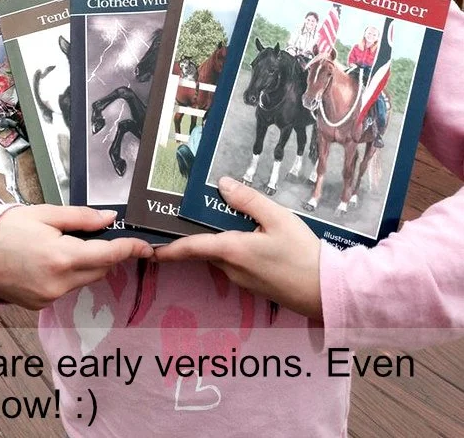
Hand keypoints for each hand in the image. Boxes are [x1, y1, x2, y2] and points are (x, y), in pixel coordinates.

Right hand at [0, 205, 153, 309]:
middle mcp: (58, 283)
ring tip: (63, 244)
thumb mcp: (46, 214)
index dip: (130, 249)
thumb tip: (110, 219)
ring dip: (86, 264)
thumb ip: (82, 218)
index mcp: (62, 257)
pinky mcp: (39, 305)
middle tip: (97, 234)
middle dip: (105, 253)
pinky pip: (66, 289)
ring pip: (84, 280)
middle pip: (99, 270)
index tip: (146, 246)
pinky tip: (50, 260)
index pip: (109, 255)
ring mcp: (48, 298)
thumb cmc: (6, 228)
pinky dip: (68, 275)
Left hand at [155, 177, 322, 320]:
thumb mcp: (278, 218)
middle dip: (193, 236)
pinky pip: (234, 263)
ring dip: (216, 240)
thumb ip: (248, 200)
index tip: (149, 248)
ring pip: (220, 256)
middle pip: (204, 250)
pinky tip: (246, 235)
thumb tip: (222, 185)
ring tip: (220, 216)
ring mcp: (242, 280)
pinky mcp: (254, 285)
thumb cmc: (302, 253)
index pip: (191, 248)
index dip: (168, 247)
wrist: (327, 291)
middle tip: (184, 215)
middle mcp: (231, 269)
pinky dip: (231, 249)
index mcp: (232, 251)